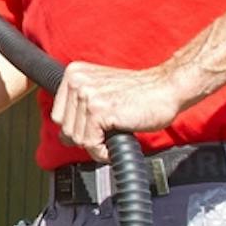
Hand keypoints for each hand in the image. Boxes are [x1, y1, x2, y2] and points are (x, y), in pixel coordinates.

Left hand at [49, 61, 186, 162]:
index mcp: (74, 74)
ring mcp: (86, 96)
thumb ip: (79, 105)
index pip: (58, 115)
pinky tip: (115, 142)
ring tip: (112, 135)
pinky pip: (90, 143)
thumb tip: (63, 135)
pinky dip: (103, 151)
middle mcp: (76, 82)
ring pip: (76, 138)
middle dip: (85, 138)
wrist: (167, 89)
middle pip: (64, 128)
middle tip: (105, 134)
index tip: (92, 129)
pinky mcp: (98, 111)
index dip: (76, 128)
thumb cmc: (140, 93)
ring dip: (96, 145)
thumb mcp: (101, 90)